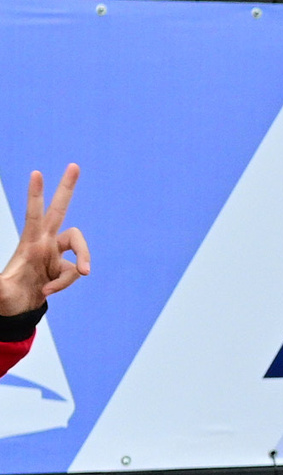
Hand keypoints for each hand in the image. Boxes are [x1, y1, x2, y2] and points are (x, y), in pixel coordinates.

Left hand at [0, 165, 86, 318]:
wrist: (19, 309)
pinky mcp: (65, 267)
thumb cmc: (7, 298)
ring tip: (81, 275)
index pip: (33, 213)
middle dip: (66, 188)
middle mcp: (45, 243)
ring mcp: (56, 254)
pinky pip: (75, 272)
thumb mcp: (1, 293)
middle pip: (60, 210)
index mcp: (30, 243)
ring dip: (82, 263)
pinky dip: (65, 284)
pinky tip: (49, 291)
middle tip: (74, 165)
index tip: (36, 173)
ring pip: (80, 248)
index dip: (36, 195)